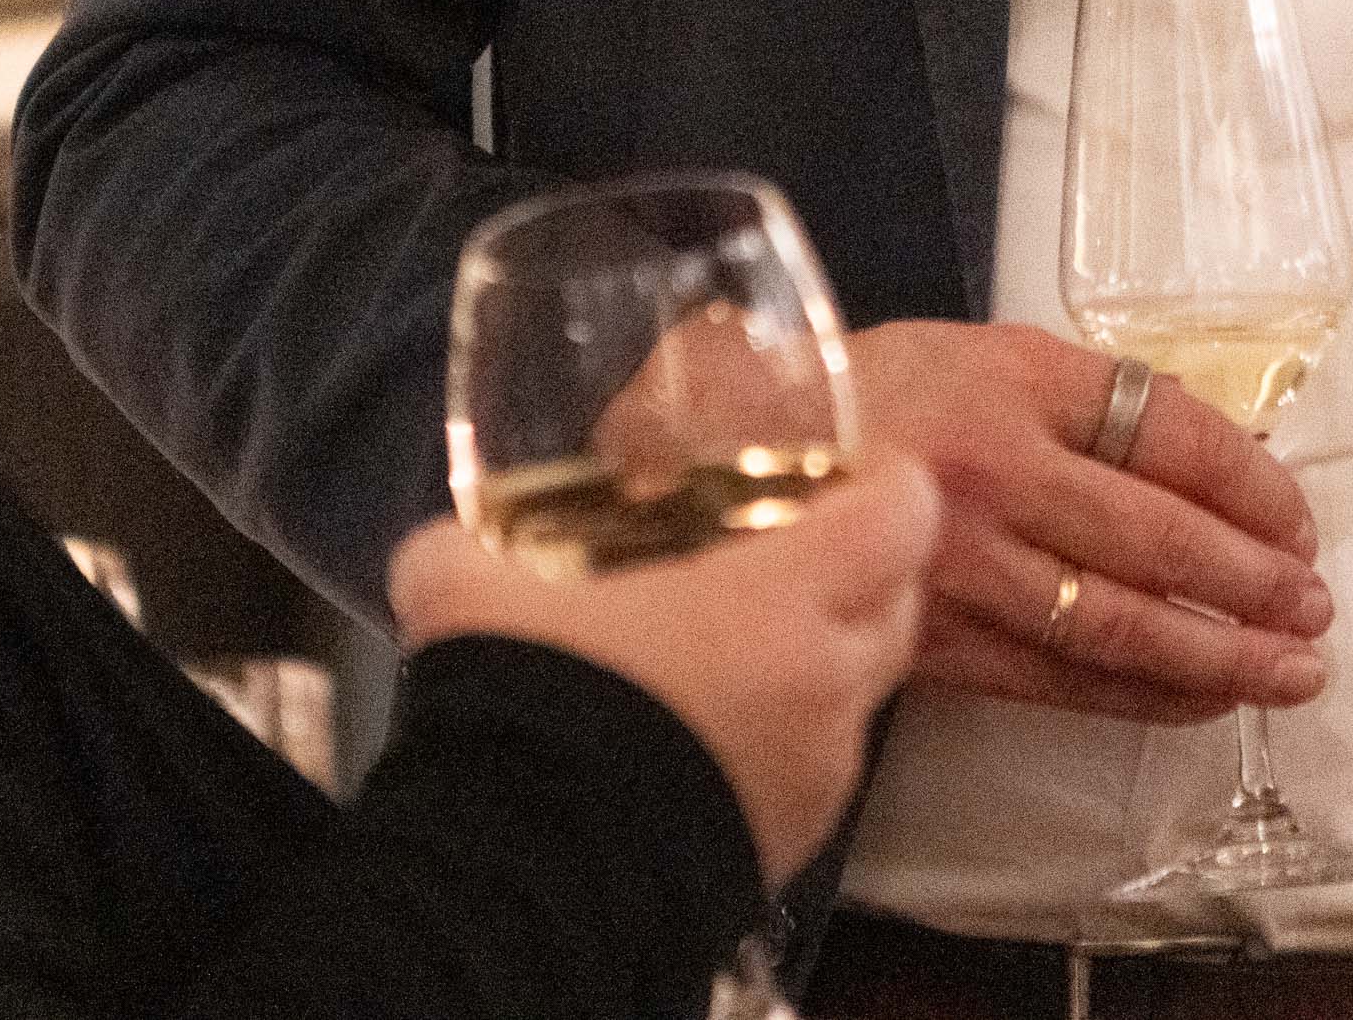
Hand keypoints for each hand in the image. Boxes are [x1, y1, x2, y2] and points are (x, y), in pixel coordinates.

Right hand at [385, 452, 940, 883]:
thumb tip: (449, 548)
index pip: (903, 514)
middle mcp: (827, 688)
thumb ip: (471, 551)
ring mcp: (819, 776)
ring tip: (739, 645)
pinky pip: (815, 770)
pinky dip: (784, 738)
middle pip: (897, 603)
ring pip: (860, 693)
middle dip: (863, 569)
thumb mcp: (470, 596)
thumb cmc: (530, 704)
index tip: (851, 468)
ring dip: (822, 660)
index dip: (889, 481)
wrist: (521, 884)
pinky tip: (707, 732)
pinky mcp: (790, 846)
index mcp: (781, 602)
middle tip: (792, 547)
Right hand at [847, 318, 1332, 724]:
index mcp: (1012, 378)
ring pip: (1121, 621)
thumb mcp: (968, 353)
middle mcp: (996, 469)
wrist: (726, 473)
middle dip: (1254, 580)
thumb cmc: (859, 401)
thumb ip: (1075, 397)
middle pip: (1158, 534)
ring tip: (1291, 670)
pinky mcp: (940, 640)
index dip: (1250, 482)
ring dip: (1221, 653)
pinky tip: (1201, 699)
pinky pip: (1062, 679)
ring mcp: (965, 563)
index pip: (1168, 428)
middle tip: (1314, 607)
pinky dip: (1144, 694)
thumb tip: (1201, 447)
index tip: (1297, 519)